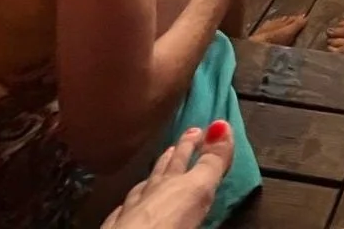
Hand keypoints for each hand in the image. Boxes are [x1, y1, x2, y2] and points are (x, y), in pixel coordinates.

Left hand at [101, 121, 233, 228]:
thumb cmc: (169, 220)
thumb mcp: (198, 189)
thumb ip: (210, 162)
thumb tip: (221, 124)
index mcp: (172, 180)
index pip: (184, 157)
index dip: (193, 143)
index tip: (200, 129)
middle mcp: (150, 191)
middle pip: (164, 169)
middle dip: (176, 153)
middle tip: (186, 137)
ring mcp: (130, 210)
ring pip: (142, 188)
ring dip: (153, 176)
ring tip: (158, 166)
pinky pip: (122, 211)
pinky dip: (129, 204)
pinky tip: (126, 205)